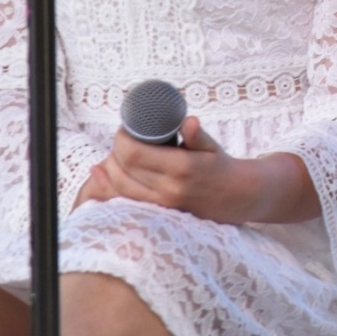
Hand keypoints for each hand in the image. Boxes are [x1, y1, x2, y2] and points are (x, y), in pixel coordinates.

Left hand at [73, 116, 260, 224]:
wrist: (237, 197)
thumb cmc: (222, 166)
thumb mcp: (211, 146)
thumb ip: (196, 135)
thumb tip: (188, 121)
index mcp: (182, 168)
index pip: (134, 154)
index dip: (121, 139)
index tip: (124, 129)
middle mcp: (169, 190)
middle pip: (123, 170)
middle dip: (114, 151)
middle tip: (120, 139)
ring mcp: (163, 205)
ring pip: (121, 188)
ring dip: (110, 170)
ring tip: (113, 155)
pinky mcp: (161, 214)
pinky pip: (127, 201)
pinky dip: (110, 188)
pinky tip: (99, 175)